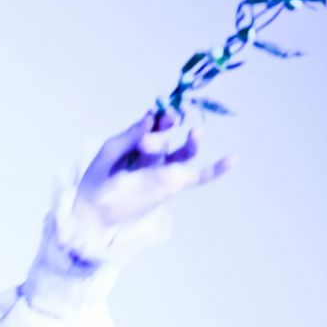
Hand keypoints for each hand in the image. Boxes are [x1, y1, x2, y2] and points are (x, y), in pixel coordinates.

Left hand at [73, 110, 231, 233]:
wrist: (94, 211)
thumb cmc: (98, 179)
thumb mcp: (111, 152)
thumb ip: (130, 135)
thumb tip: (150, 117)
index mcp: (139, 140)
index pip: (155, 123)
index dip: (160, 116)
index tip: (157, 115)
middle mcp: (156, 153)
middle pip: (168, 136)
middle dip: (165, 130)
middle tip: (159, 131)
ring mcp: (166, 169)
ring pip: (185, 153)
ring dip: (192, 143)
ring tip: (196, 134)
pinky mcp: (173, 186)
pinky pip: (199, 177)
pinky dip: (216, 170)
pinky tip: (233, 158)